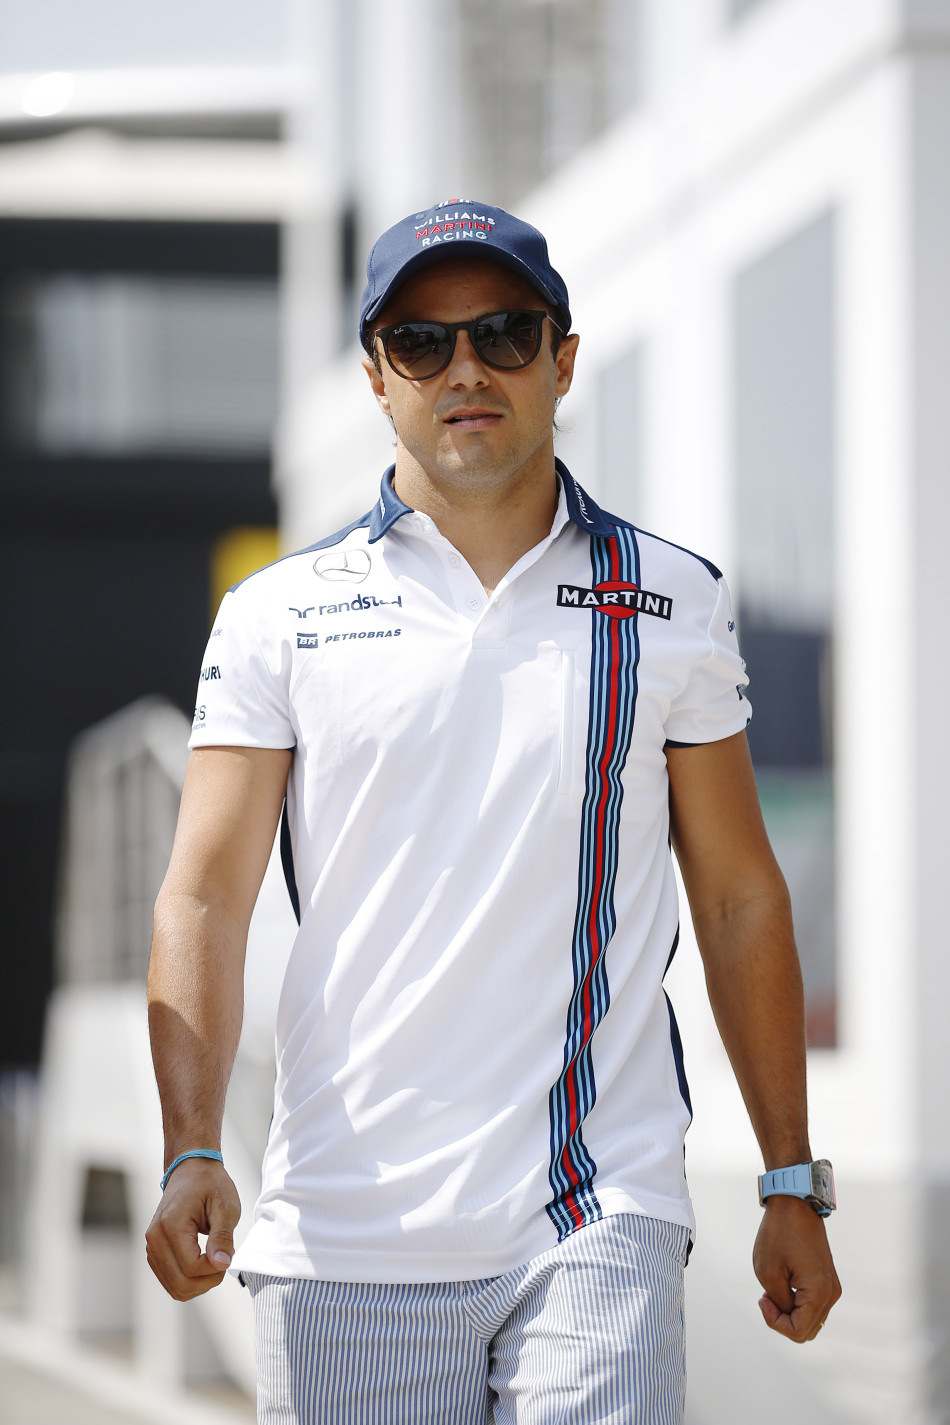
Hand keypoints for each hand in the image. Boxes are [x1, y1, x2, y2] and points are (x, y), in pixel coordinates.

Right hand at [145, 1158, 240, 1300]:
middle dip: (208, 1281)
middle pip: (181, 1284)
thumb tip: (221, 1265)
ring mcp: (151, 1247)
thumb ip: (223, 1237)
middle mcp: (155, 1238)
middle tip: (224, 1260)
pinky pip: (171, 1280)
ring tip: (214, 1259)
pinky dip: (189, 1280)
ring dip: (199, 1283)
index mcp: (171, 1224)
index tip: (230, 1252)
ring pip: (175, 1288)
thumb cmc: (210, 1184)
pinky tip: (203, 1262)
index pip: (192, 1267)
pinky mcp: (154, 1252)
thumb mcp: (225, 1205)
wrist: (191, 1170)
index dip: (215, 1268)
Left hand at [753, 1194, 840, 1342]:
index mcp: (819, 1293)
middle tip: (766, 1296)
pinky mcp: (827, 1280)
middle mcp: (831, 1293)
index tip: (762, 1299)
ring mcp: (832, 1287)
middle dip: (782, 1321)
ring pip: (810, 1320)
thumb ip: (779, 1303)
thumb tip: (788, 1316)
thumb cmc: (779, 1233)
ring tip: (772, 1290)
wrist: (795, 1204)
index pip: (798, 1332)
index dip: (775, 1323)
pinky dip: (797, 1304)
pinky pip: (813, 1306)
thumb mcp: (768, 1271)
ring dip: (790, 1313)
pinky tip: (782, 1284)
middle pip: (807, 1331)